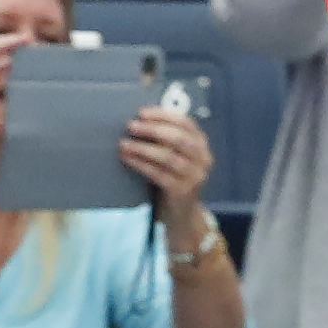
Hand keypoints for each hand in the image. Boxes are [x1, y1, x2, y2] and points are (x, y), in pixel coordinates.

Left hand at [116, 98, 214, 214]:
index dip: (163, 115)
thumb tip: (139, 121)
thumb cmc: (173, 178)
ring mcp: (194, 176)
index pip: (186, 123)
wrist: (182, 214)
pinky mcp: (182, 192)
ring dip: (143, 148)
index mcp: (202, 144)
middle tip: (131, 126)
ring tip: (124, 144)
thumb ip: (166, 140)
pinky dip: (141, 165)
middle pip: (178, 138)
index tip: (142, 113)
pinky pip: (159, 175)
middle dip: (153, 129)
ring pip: (168, 157)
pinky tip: (128, 159)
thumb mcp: (176, 156)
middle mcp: (203, 159)